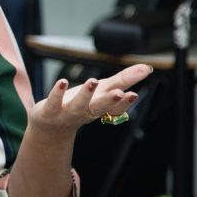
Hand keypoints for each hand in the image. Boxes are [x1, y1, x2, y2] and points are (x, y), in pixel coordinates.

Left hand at [28, 64, 152, 137]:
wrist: (51, 128)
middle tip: (121, 93)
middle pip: (99, 106)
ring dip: (86, 94)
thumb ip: (122, 81)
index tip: (135, 95)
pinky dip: (57, 92)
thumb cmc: (79, 105)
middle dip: (110, 101)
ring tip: (92, 81)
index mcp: (100, 106)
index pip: (115, 105)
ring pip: (78, 105)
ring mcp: (68, 112)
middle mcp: (86, 111)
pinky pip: (54, 101)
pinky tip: (62, 81)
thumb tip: (146, 67)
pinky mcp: (49, 110)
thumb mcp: (101, 92)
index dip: (125, 102)